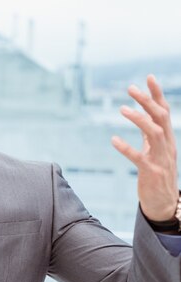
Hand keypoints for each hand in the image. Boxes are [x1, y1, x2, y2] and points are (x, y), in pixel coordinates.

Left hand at [112, 74, 177, 220]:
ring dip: (138, 119)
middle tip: (131, 88)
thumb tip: (144, 116)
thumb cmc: (158, 175)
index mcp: (168, 139)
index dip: (157, 94)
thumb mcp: (156, 151)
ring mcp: (161, 159)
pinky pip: (139, 157)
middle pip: (161, 117)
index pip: (165, 111)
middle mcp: (167, 146)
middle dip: (147, 100)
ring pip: (154, 133)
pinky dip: (126, 147)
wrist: (164, 204)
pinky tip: (113, 140)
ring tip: (122, 108)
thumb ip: (150, 134)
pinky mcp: (151, 172)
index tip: (149, 77)